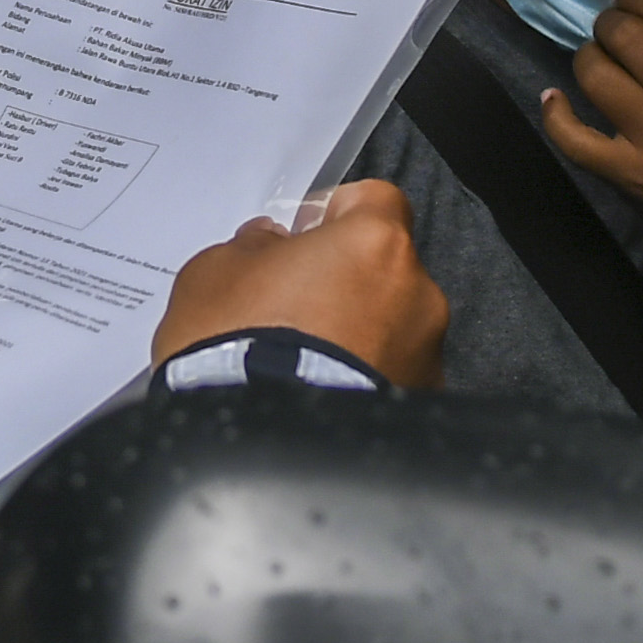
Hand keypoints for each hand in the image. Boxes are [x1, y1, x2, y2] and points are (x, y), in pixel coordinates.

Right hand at [151, 179, 446, 387]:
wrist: (260, 441)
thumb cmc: (237, 341)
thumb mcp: (216, 272)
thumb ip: (254, 246)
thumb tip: (273, 243)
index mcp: (375, 242)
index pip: (373, 200)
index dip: (336, 214)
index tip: (301, 238)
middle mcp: (417, 292)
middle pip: (384, 267)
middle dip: (345, 280)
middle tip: (294, 307)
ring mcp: (426, 354)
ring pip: (393, 325)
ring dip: (360, 332)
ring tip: (307, 362)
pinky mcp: (421, 406)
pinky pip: (392, 373)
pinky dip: (365, 376)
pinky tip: (322, 394)